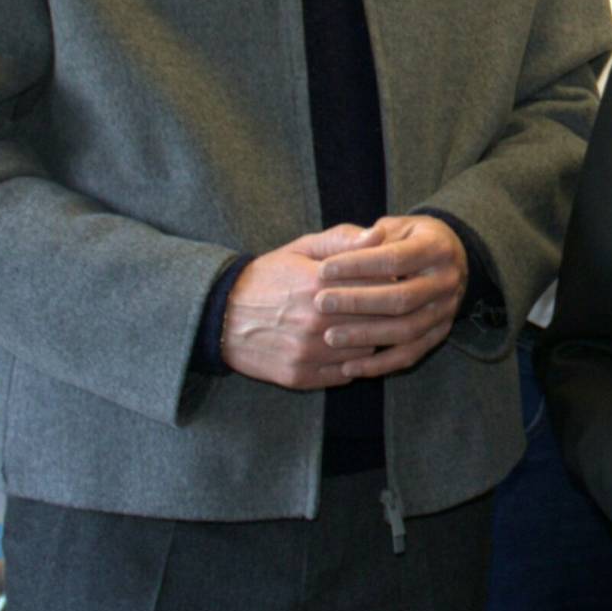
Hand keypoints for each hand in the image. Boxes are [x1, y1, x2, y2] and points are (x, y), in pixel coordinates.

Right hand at [220, 225, 382, 388]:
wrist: (219, 316)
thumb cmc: (268, 276)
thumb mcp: (301, 249)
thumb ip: (342, 240)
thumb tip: (379, 234)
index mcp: (319, 284)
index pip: (380, 285)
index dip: (391, 282)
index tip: (392, 280)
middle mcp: (316, 321)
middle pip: (379, 321)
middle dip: (387, 312)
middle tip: (388, 305)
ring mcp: (307, 352)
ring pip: (366, 350)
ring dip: (371, 339)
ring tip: (363, 326)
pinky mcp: (299, 376)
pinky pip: (345, 375)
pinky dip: (351, 363)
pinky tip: (344, 348)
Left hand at [315, 214, 469, 378]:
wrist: (447, 259)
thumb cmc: (407, 240)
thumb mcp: (395, 227)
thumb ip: (374, 236)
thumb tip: (363, 239)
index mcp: (438, 248)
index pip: (396, 258)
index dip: (358, 265)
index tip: (323, 270)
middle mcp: (448, 281)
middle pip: (402, 298)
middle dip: (357, 302)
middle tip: (320, 303)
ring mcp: (446, 311)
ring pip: (406, 331)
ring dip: (365, 336)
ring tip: (328, 337)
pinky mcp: (439, 334)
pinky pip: (410, 355)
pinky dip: (379, 365)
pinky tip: (347, 367)